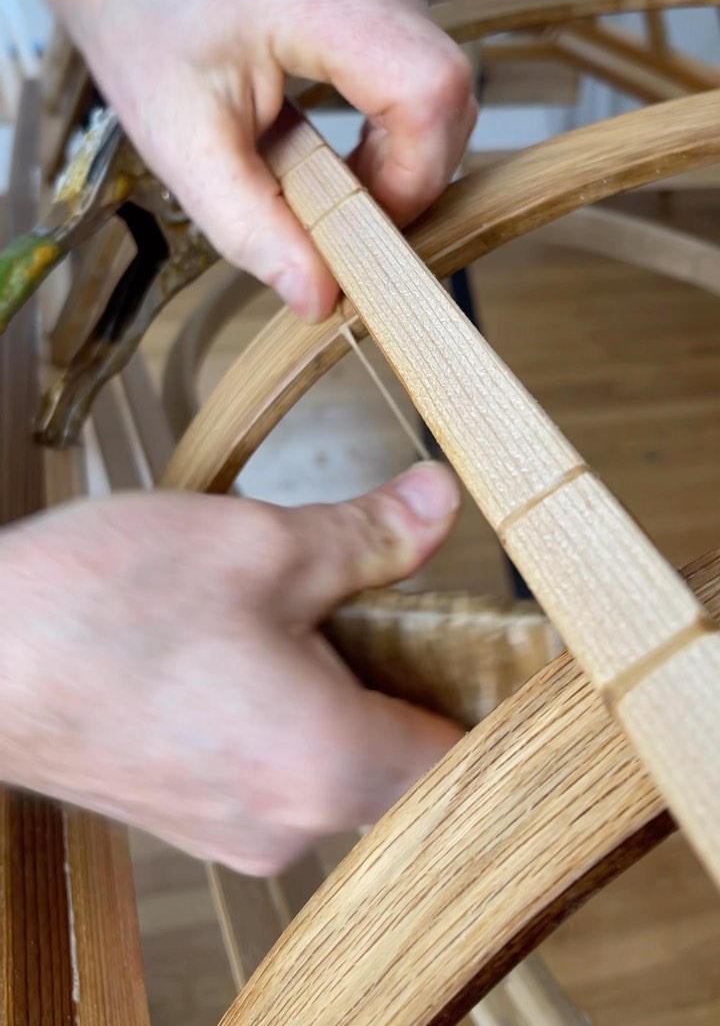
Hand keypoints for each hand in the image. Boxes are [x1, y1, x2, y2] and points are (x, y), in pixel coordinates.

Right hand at [0, 464, 461, 872]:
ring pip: (341, 759)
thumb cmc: (106, 604)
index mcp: (329, 766)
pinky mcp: (196, 815)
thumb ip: (372, 535)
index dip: (488, 688)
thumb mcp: (261, 543)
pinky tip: (238, 645)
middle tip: (364, 587)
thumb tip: (444, 500)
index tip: (486, 629)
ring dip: (339, 683)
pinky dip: (289, 709)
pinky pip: (282, 767)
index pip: (468, 756)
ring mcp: (239, 831)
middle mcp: (292, 825)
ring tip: (281, 608)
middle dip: (401, 668)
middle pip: (405, 757)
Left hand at [54, 0, 476, 320]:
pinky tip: (337, 135)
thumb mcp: (181, 145)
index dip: (416, 175)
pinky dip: (393, 116)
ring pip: (441, 79)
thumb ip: (252, 227)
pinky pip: (420, 59)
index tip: (361, 222)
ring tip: (330, 175)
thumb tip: (322, 299)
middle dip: (410, 172)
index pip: (430, 88)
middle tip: (342, 214)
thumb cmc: (138, 25)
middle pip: (448, 88)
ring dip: (403, 148)